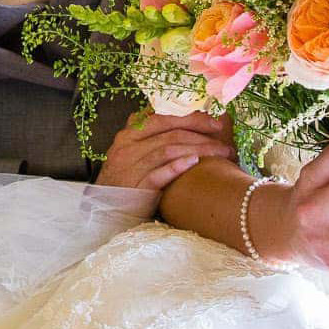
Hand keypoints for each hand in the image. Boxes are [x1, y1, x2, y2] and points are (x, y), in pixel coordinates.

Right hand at [94, 110, 236, 189]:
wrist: (105, 211)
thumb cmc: (125, 180)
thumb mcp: (130, 153)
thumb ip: (148, 137)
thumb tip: (175, 120)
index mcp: (128, 135)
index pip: (162, 118)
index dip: (190, 117)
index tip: (214, 122)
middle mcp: (127, 147)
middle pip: (169, 132)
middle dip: (200, 132)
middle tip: (223, 137)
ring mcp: (130, 167)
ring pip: (168, 150)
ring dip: (199, 149)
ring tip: (221, 154)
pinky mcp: (135, 188)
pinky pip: (159, 173)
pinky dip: (178, 166)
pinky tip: (195, 162)